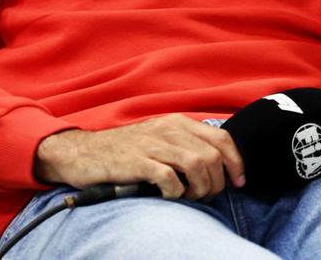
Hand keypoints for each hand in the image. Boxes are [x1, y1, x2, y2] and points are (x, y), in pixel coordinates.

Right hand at [33, 115, 244, 199]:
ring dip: (200, 188)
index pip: (222, 137)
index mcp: (177, 122)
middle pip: (213, 155)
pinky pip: (169, 177)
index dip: (236, 161)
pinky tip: (170, 196)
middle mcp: (168, 129)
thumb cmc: (124, 151)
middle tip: (207, 196)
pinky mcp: (135, 162)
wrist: (81, 152)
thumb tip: (218, 166)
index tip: (239, 181)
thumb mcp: (159, 139)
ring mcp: (152, 144)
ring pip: (197, 165)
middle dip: (218, 181)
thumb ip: (185, 146)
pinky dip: (177, 192)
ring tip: (191, 198)